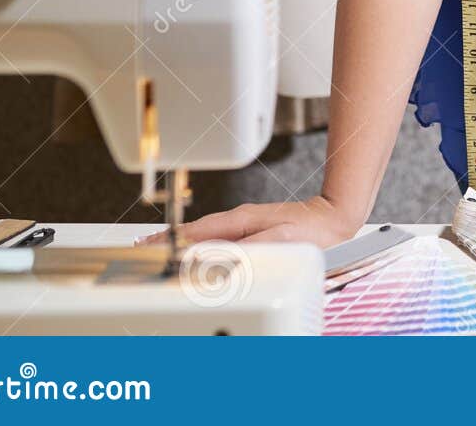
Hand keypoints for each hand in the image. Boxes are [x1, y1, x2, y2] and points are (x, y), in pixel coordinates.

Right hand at [132, 195, 359, 249]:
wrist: (335, 219)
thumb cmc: (312, 231)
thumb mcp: (281, 240)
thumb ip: (251, 249)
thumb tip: (224, 257)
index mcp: (240, 221)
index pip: (197, 232)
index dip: (171, 241)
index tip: (149, 249)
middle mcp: (238, 220)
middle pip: (194, 231)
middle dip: (166, 239)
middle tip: (140, 251)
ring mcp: (243, 224)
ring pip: (203, 233)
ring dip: (179, 240)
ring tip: (157, 249)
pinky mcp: (249, 229)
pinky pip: (215, 237)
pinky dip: (197, 242)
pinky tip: (192, 250)